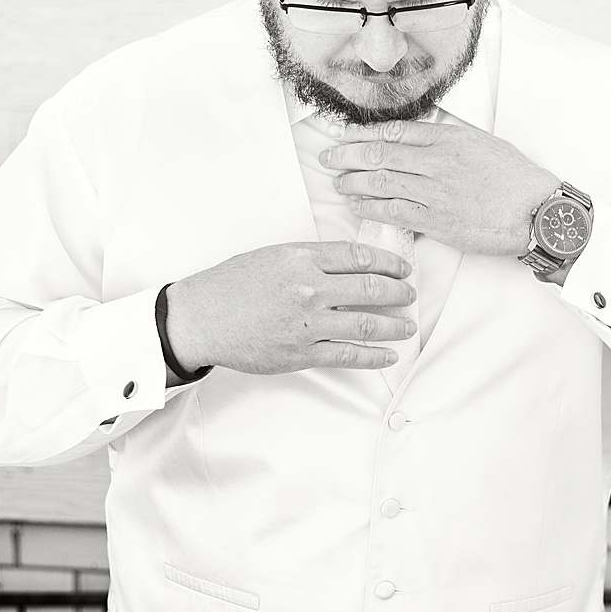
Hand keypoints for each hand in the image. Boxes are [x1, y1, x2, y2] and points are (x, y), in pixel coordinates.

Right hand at [163, 241, 415, 374]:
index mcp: (302, 258)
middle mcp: (309, 288)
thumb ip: (312, 258)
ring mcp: (307, 323)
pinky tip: (389, 354)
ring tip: (408, 326)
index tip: (403, 268)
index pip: (361, 257)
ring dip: (396, 326)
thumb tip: (351, 263)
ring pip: (368, 323)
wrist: (200, 318)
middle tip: (411, 295)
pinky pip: (349, 355)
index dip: (390, 263)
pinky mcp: (302, 352)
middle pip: (372, 288)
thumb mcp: (273, 255)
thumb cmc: (232, 285)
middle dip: (400, 293)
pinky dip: (376, 356)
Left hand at [320, 119, 559, 255]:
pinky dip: (371, 207)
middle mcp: (437, 162)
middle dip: (347, 156)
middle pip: (379, 154)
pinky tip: (358, 206)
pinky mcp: (437, 220)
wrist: (538, 210)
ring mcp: (435, 191)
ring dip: (354, 182)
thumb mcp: (485, 145)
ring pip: (381, 182)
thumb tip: (425, 143)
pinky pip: (393, 211)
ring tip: (339, 183)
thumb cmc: (518, 180)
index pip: (395, 132)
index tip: (344, 135)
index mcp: (449, 139)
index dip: (363, 133)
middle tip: (329, 158)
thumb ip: (452, 142)